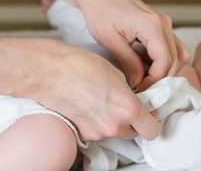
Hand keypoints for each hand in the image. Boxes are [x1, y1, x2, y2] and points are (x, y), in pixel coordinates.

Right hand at [17, 39, 160, 140]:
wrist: (48, 72)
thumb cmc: (80, 65)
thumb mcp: (116, 73)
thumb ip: (130, 93)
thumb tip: (135, 100)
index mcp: (128, 108)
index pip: (152, 130)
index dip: (152, 121)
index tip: (148, 112)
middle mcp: (114, 126)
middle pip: (135, 132)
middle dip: (134, 121)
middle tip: (124, 103)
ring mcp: (97, 133)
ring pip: (116, 132)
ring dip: (115, 120)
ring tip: (101, 100)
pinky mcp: (82, 134)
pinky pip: (99, 131)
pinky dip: (98, 122)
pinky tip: (89, 105)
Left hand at [79, 0, 190, 90]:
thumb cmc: (101, 12)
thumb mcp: (111, 41)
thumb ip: (129, 63)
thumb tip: (138, 83)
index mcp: (151, 25)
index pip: (165, 61)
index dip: (155, 80)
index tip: (142, 90)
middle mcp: (163, 23)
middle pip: (176, 59)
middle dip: (162, 78)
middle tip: (145, 89)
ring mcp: (164, 22)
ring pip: (179, 54)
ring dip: (166, 70)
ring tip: (147, 79)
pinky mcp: (160, 24)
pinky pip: (171, 46)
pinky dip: (164, 60)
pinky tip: (146, 66)